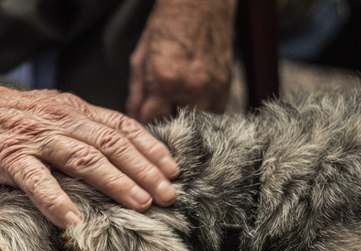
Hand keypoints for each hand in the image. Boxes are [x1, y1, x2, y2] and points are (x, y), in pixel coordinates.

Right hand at [0, 64, 178, 228]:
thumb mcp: (45, 115)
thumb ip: (77, 130)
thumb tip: (113, 154)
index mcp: (70, 110)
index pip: (121, 126)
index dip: (150, 148)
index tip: (173, 170)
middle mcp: (58, 120)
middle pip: (111, 144)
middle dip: (144, 170)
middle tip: (167, 194)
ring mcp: (33, 139)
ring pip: (83, 159)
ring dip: (115, 182)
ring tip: (138, 204)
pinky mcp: (7, 157)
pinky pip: (36, 181)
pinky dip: (56, 201)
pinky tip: (73, 220)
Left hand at [127, 0, 235, 123]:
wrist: (200, 5)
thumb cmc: (167, 27)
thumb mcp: (141, 58)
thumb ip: (137, 93)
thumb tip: (134, 116)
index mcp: (164, 81)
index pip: (151, 122)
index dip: (145, 125)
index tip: (144, 124)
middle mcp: (190, 88)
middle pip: (175, 127)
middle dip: (165, 124)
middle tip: (159, 117)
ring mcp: (211, 89)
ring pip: (196, 125)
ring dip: (184, 121)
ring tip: (176, 110)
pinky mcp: (226, 87)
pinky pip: (214, 115)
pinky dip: (202, 115)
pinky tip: (192, 105)